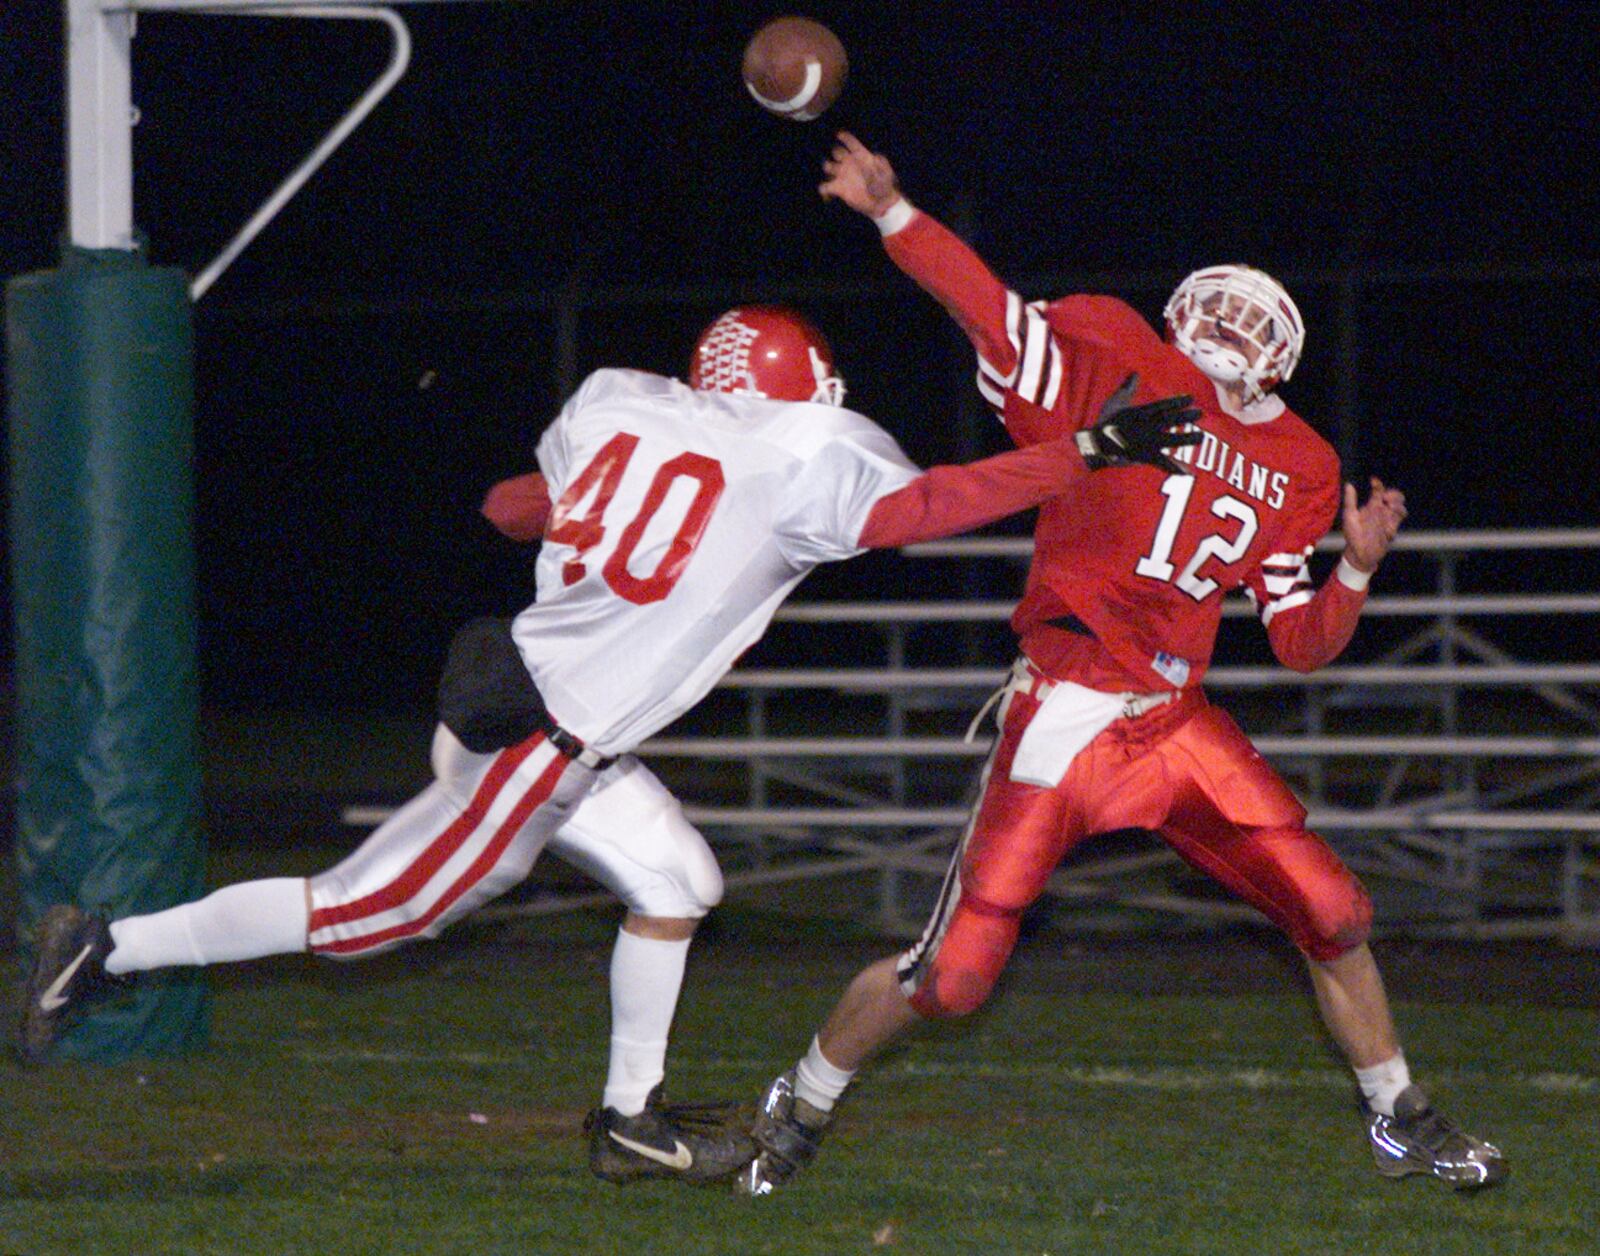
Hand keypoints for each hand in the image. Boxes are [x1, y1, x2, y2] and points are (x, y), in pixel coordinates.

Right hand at [820, 131, 901, 216]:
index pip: (851, 143)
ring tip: (834, 179)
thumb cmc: (885, 187)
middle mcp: (850, 163)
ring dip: (829, 169)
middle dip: (837, 155)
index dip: (845, 138)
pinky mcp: (838, 188)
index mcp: (861, 156)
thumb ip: (881, 164)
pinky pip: (825, 186)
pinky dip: (823, 191)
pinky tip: (828, 197)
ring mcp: (843, 176)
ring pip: (828, 166)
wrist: (880, 203)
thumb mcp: (886, 174)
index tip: (839, 135)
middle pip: (837, 152)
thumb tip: (875, 157)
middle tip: (844, 165)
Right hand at [1074, 373, 1201, 473]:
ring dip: (1186, 439)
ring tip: (1200, 437)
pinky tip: (1186, 471)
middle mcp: (1146, 426)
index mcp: (1140, 412)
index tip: (1190, 398)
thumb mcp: (1115, 401)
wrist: (1096, 445)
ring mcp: (1146, 442)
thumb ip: (1127, 388)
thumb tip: (1135, 373)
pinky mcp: (1144, 456)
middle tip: (1199, 413)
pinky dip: (1173, 468)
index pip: (1163, 406)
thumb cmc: (1105, 422)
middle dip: (1186, 417)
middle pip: (1170, 420)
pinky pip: (1161, 463)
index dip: (1178, 402)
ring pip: (1170, 440)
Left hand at [1341, 477, 1406, 571]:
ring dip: (1397, 504)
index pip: (1379, 491)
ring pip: (1400, 507)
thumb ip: (1350, 500)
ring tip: (1389, 506)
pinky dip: (1397, 516)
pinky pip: (1399, 520)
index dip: (1378, 484)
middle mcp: (1382, 511)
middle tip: (1386, 497)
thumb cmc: (1352, 534)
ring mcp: (1388, 520)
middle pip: (1395, 497)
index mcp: (1372, 506)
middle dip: (1394, 494)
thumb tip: (1349, 484)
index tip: (1374, 481)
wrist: (1358, 553)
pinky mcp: (1392, 529)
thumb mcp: (1349, 516)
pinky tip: (1390, 517)